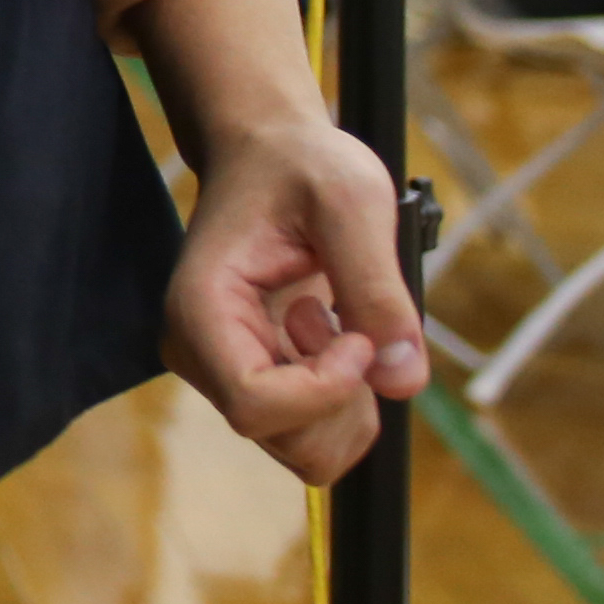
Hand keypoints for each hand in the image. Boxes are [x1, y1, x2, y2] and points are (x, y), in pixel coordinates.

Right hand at [162, 112, 429, 482]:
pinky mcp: (253, 379)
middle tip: (353, 324)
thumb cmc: (300, 166)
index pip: (255, 405)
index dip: (326, 387)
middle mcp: (199, 351)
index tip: (359, 334)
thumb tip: (403, 382)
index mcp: (201, 307)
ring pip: (306, 448)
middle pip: (286, 438)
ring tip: (340, 324)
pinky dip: (349, 401)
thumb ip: (378, 289)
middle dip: (347, 399)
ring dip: (350, 402)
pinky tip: (337, 337)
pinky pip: (314, 433)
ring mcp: (223, 371)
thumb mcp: (353, 204)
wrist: (269, 155)